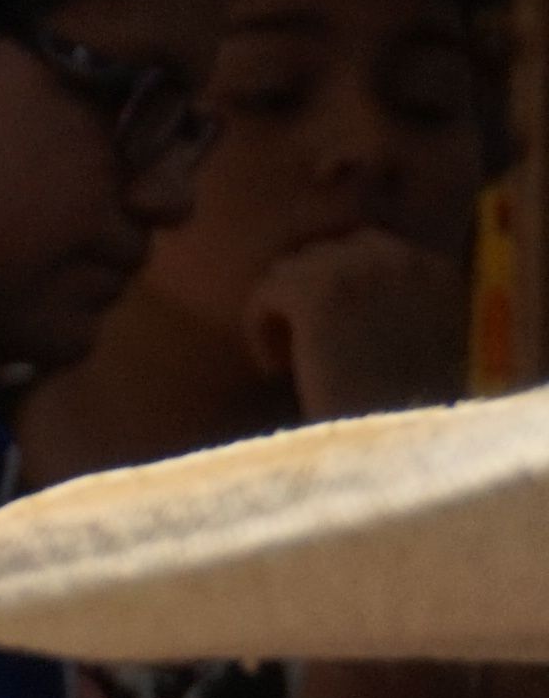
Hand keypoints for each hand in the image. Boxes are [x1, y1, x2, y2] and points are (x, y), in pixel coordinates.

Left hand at [241, 224, 470, 422]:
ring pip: (290, 271)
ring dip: (281, 313)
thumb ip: (394, 315)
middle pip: (325, 253)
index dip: (335, 287)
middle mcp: (403, 261)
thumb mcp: (418, 353)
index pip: (369, 250)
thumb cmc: (403, 419)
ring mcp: (360, 272)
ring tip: (289, 362)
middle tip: (301, 348)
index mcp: (437, 274)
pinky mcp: (317, 295)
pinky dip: (259, 330)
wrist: (395, 448)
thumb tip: (339, 307)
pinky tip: (275, 368)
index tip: (327, 331)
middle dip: (304, 295)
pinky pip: (266, 293)